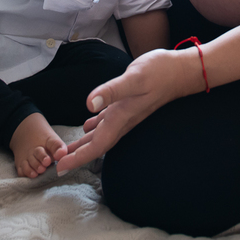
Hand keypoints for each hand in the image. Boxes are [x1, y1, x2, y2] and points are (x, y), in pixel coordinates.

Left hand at [55, 47, 203, 173]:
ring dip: (85, 144)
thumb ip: (112, 91)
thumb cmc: (159, 72)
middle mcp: (123, 120)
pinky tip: (89, 126)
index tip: (60, 168)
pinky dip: (96, 128)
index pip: (97, 145)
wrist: (182, 70)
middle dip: (78, 155)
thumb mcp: (134, 78)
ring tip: (68, 150)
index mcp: (121, 117)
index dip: (78, 158)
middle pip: (97, 144)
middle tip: (58, 164)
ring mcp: (127, 113)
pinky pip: (108, 122)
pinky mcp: (129, 104)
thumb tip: (88, 104)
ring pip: (102, 135)